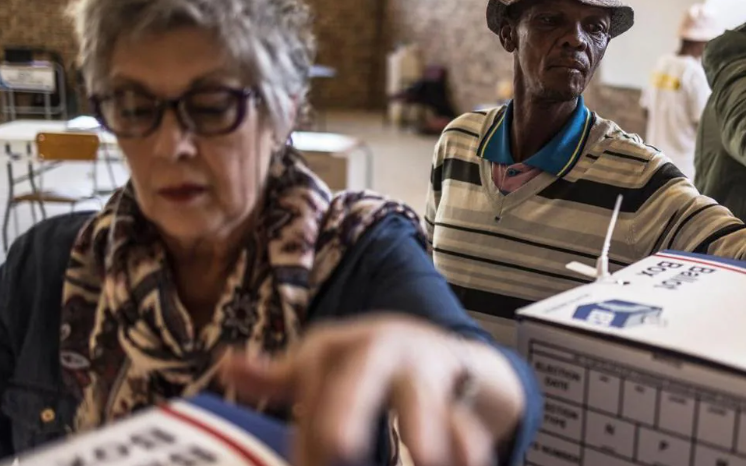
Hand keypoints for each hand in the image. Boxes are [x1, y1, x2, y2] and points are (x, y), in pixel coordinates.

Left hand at [219, 314, 524, 465]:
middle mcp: (383, 348)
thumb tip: (226, 363)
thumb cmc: (368, 364)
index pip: (313, 383)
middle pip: (363, 372)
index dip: (307, 426)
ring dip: (424, 427)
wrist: (440, 349)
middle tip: (338, 446)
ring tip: (426, 459)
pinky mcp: (458, 392)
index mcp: (343, 344)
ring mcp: (424, 369)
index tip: (312, 463)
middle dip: (350, 407)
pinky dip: (467, 444)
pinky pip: (465, 418)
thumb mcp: (323, 364)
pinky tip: (466, 464)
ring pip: (422, 395)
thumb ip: (278, 375)